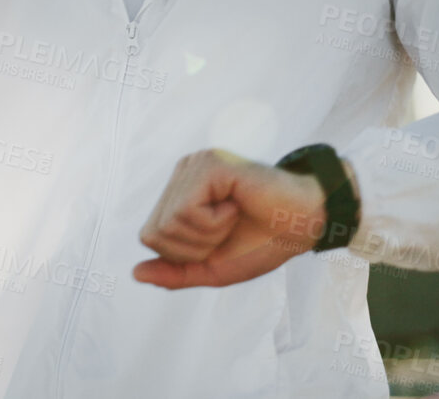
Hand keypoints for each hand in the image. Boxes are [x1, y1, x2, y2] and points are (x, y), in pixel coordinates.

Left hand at [133, 148, 343, 289]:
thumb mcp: (213, 268)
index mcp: (179, 193)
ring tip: (233, 216)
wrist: (303, 225)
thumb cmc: (262, 242)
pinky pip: (187, 212)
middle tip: (228, 229)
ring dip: (207, 234)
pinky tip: (236, 206)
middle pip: (156, 233)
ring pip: (169, 224)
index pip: (150, 236)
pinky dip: (214, 222)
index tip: (218, 239)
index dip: (184, 254)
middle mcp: (182, 174)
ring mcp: (194, 165)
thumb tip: (135, 274)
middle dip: (194, 248)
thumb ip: (176, 272)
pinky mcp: (209, 165)